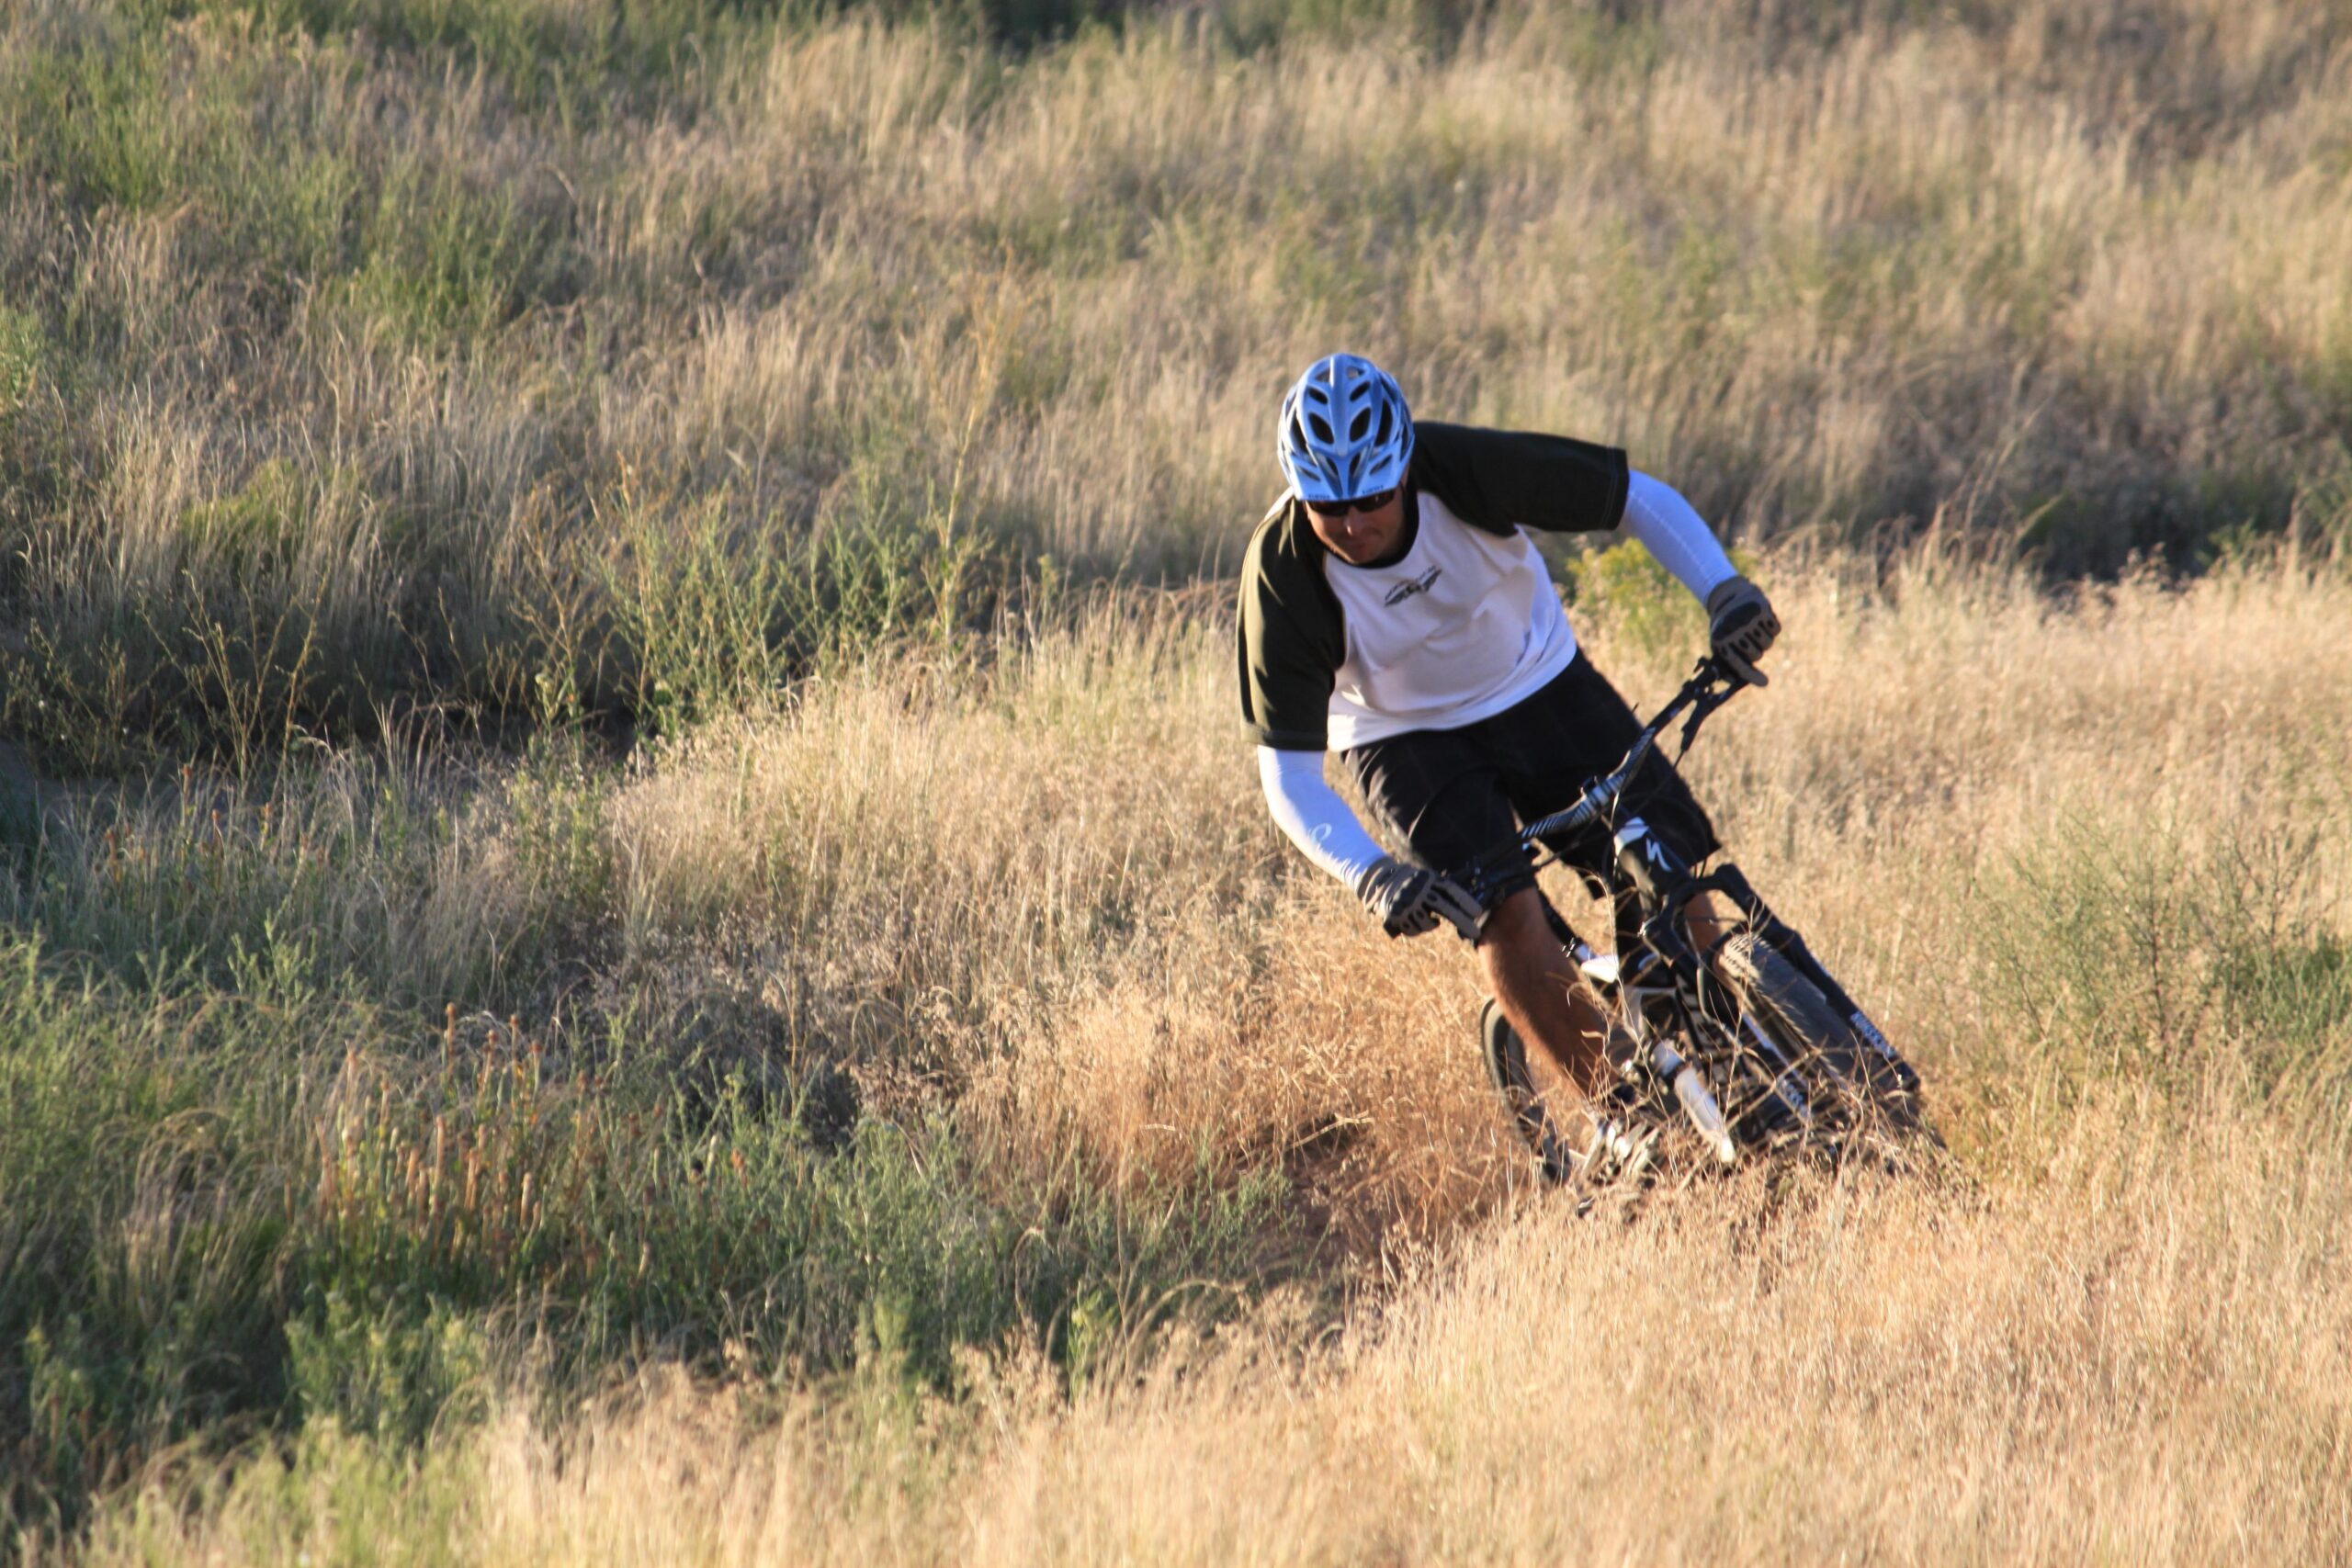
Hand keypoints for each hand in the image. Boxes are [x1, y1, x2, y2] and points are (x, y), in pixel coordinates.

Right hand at [1352, 855, 1482, 940]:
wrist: (1377, 881)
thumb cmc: (1410, 882)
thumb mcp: (1425, 879)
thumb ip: (1440, 891)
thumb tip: (1466, 909)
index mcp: (1428, 878)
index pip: (1450, 890)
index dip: (1464, 901)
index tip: (1477, 913)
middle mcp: (1417, 889)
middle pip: (1444, 906)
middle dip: (1462, 921)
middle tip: (1476, 932)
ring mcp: (1406, 902)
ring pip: (1428, 924)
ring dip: (1431, 925)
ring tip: (1432, 920)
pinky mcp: (1396, 914)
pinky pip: (1414, 930)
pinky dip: (1417, 929)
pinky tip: (1414, 921)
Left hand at [1705, 574, 1779, 686]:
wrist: (1727, 595)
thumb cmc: (1724, 626)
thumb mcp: (1720, 644)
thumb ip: (1727, 665)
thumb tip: (1735, 682)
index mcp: (1721, 641)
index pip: (1740, 665)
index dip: (1752, 676)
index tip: (1765, 682)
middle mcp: (1734, 630)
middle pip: (1757, 655)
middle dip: (1755, 651)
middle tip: (1748, 640)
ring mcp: (1748, 618)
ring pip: (1768, 643)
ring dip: (1764, 639)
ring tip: (1753, 629)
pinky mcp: (1761, 608)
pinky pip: (1776, 629)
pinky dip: (1772, 627)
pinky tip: (1761, 620)